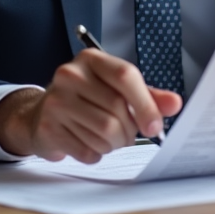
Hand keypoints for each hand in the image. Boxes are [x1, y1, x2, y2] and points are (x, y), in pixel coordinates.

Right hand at [0, 49, 182, 163]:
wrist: (41, 114)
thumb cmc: (85, 99)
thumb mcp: (115, 89)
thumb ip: (146, 96)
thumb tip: (174, 104)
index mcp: (91, 60)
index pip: (125, 75)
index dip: (145, 103)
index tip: (154, 126)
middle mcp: (70, 74)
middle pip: (117, 109)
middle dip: (129, 130)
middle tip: (127, 134)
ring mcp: (56, 100)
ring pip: (105, 132)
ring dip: (114, 144)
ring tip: (107, 138)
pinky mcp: (48, 127)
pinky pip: (88, 150)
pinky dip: (96, 153)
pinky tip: (87, 142)